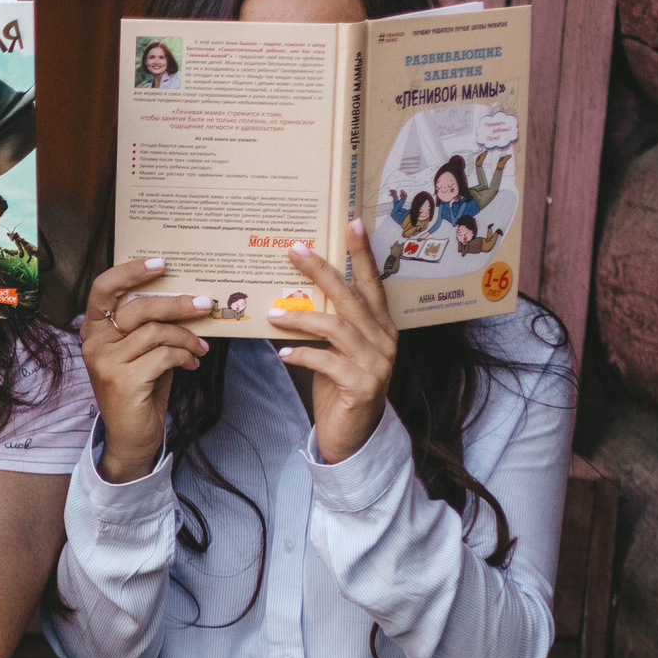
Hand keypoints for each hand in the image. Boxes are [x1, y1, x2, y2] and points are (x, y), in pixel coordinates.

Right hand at [79, 257, 210, 482]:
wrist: (131, 436)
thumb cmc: (140, 388)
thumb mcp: (141, 351)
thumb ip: (149, 325)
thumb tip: (185, 297)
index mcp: (94, 330)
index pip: (103, 289)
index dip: (130, 271)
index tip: (161, 263)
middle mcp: (93, 343)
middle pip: (138, 308)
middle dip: (177, 305)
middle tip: (205, 305)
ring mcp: (105, 362)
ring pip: (157, 332)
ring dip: (187, 338)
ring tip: (201, 348)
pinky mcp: (123, 380)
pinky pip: (164, 355)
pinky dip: (185, 357)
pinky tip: (192, 364)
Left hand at [268, 219, 397, 464]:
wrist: (354, 434)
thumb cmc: (340, 387)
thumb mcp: (335, 351)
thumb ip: (326, 325)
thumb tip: (288, 298)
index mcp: (380, 326)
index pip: (372, 283)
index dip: (362, 254)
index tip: (351, 223)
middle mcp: (384, 339)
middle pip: (351, 298)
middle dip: (322, 272)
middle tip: (295, 251)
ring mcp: (376, 363)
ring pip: (337, 329)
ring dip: (302, 318)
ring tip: (273, 313)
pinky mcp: (362, 386)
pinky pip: (327, 363)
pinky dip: (302, 356)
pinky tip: (281, 354)